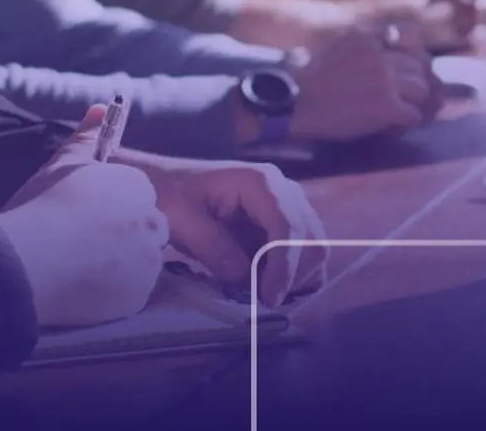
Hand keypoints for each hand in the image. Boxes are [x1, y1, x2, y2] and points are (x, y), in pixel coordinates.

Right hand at [0, 106, 167, 327]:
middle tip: (84, 244)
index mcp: (138, 187)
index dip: (112, 208)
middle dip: (124, 235)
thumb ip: (87, 137)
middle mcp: (153, 222)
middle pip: (147, 229)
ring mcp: (149, 262)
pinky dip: (114, 291)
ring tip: (80, 267)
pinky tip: (83, 287)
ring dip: (122, 264)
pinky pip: (132, 293)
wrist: (26, 260)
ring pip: (142, 262)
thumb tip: (102, 107)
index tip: (85, 218)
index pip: (137, 198)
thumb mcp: (62, 164)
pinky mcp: (139, 297)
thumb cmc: (41, 206)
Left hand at [141, 160, 327, 307]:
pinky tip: (267, 285)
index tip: (268, 298)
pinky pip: (307, 255)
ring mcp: (291, 208)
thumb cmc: (172, 196)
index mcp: (260, 183)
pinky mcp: (289, 226)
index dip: (284, 265)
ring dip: (294, 278)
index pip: (288, 225)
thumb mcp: (181, 218)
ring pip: (314, 250)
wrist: (171, 186)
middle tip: (260, 301)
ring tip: (260, 293)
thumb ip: (213, 247)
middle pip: (311, 239)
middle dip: (291, 276)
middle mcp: (285, 192)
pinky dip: (294, 277)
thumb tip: (246, 280)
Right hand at [288, 27, 442, 140]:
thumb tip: (386, 55)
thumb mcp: (334, 48)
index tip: (409, 70)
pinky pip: (414, 115)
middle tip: (407, 99)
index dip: (413, 56)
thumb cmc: (306, 82)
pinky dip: (407, 124)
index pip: (410, 35)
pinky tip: (393, 129)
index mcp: (367, 37)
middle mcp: (380, 55)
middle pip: (419, 66)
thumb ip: (362, 48)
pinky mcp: (387, 106)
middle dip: (415, 84)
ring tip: (401, 115)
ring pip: (422, 90)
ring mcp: (386, 80)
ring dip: (414, 104)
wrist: (293, 105)